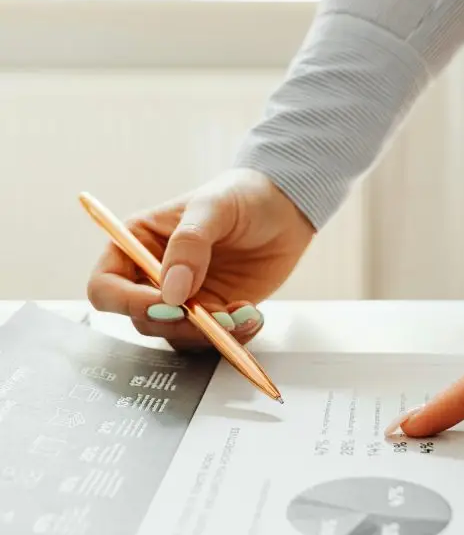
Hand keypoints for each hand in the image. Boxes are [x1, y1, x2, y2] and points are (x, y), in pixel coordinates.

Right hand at [87, 170, 313, 346]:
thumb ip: (189, 244)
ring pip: (175, 336)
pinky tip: (251, 316)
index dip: (128, 302)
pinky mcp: (212, 311)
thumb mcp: (213, 207)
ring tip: (241, 315)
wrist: (286, 208)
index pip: (106, 285)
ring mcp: (183, 297)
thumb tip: (171, 292)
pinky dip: (231, 337)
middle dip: (177, 324)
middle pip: (141, 319)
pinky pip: (210, 339)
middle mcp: (153, 275)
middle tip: (213, 316)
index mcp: (137, 243)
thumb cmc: (242, 195)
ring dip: (207, 334)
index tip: (168, 304)